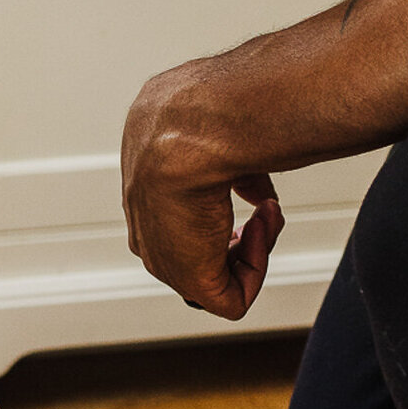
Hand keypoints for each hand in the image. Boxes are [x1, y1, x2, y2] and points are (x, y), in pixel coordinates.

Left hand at [120, 63, 283, 319]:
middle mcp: (144, 213)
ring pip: (214, 271)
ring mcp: (162, 251)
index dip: (220, 200)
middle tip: (262, 204)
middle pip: (195, 242)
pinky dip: (258, 268)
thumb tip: (254, 178)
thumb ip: (225, 154)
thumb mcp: (209, 119)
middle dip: (235, 229)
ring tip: (266, 212)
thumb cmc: (201, 110)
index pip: (177, 206)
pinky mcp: (188, 280)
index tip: (248, 182)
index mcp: (141, 169)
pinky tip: (261, 227)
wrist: (190, 126)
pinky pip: (233, 298)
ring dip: (251, 246)